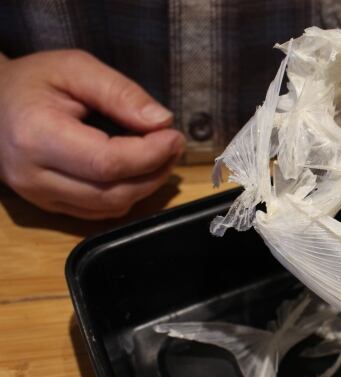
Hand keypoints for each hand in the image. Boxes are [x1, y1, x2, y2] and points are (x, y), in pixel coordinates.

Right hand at [0, 50, 183, 218]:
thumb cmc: (33, 81)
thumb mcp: (75, 68)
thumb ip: (120, 93)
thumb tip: (162, 121)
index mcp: (36, 136)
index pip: (106, 163)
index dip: (150, 154)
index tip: (174, 136)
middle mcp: (33, 175)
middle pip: (112, 193)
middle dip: (154, 172)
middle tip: (174, 145)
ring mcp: (38, 196)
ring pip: (109, 207)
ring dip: (146, 186)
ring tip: (161, 155)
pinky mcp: (47, 205)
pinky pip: (99, 212)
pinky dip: (127, 194)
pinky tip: (138, 170)